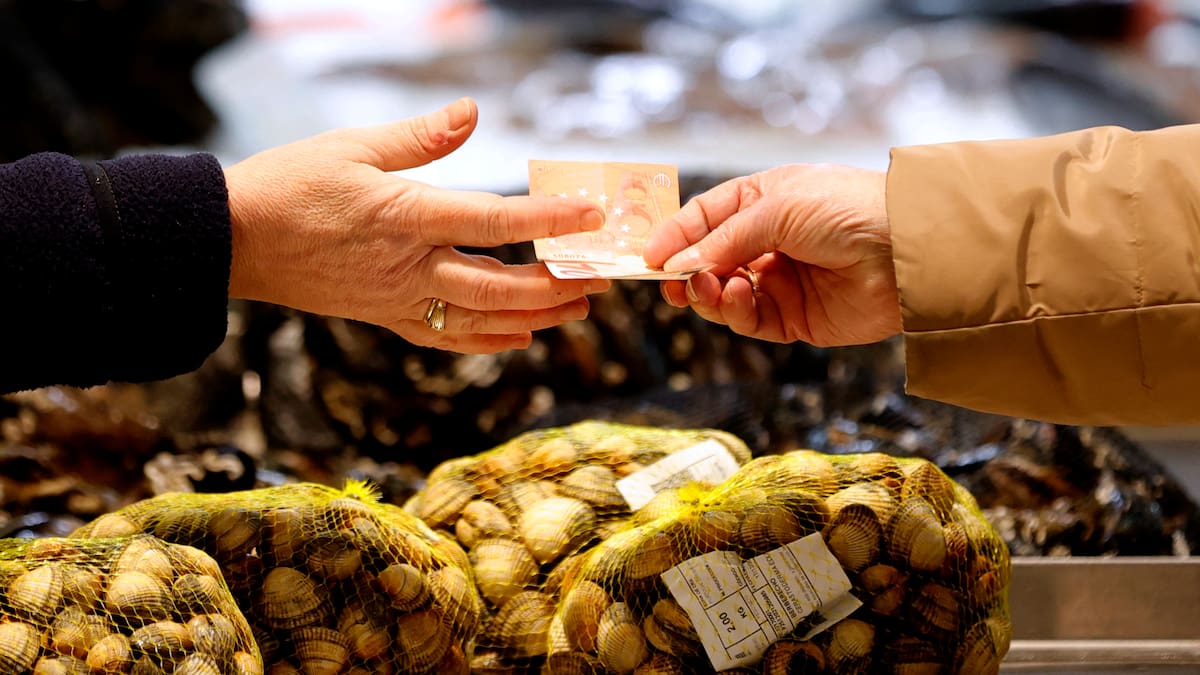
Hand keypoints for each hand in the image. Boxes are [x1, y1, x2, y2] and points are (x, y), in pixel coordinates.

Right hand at [224, 98, 608, 352]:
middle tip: (596, 279)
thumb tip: (472, 112)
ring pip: (480, 319)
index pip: (494, 219)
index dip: (548, 219)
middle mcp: (409, 267)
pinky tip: (517, 337)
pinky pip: (445, 338)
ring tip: (574, 307)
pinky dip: (486, 340)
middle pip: (499, 286)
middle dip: (555, 285)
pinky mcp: (385, 317)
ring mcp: (398, 299)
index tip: (590, 216)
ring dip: (533, 316)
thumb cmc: (290, 185)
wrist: (234, 241)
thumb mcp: (352, 146)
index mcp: (406, 216)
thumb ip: (421, 136)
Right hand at [644, 164, 900, 346]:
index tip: (647, 257)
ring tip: (707, 288)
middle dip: (685, 273)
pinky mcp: (794, 318)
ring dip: (708, 293)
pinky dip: (737, 312)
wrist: (908, 250)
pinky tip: (739, 296)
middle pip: (707, 262)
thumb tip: (679, 264)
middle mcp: (767, 241)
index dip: (675, 237)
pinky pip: (750, 320)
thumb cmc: (848, 209)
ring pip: (724, 295)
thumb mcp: (778, 207)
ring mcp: (780, 281)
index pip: (704, 219)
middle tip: (668, 283)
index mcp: (763, 201)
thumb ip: (724, 238)